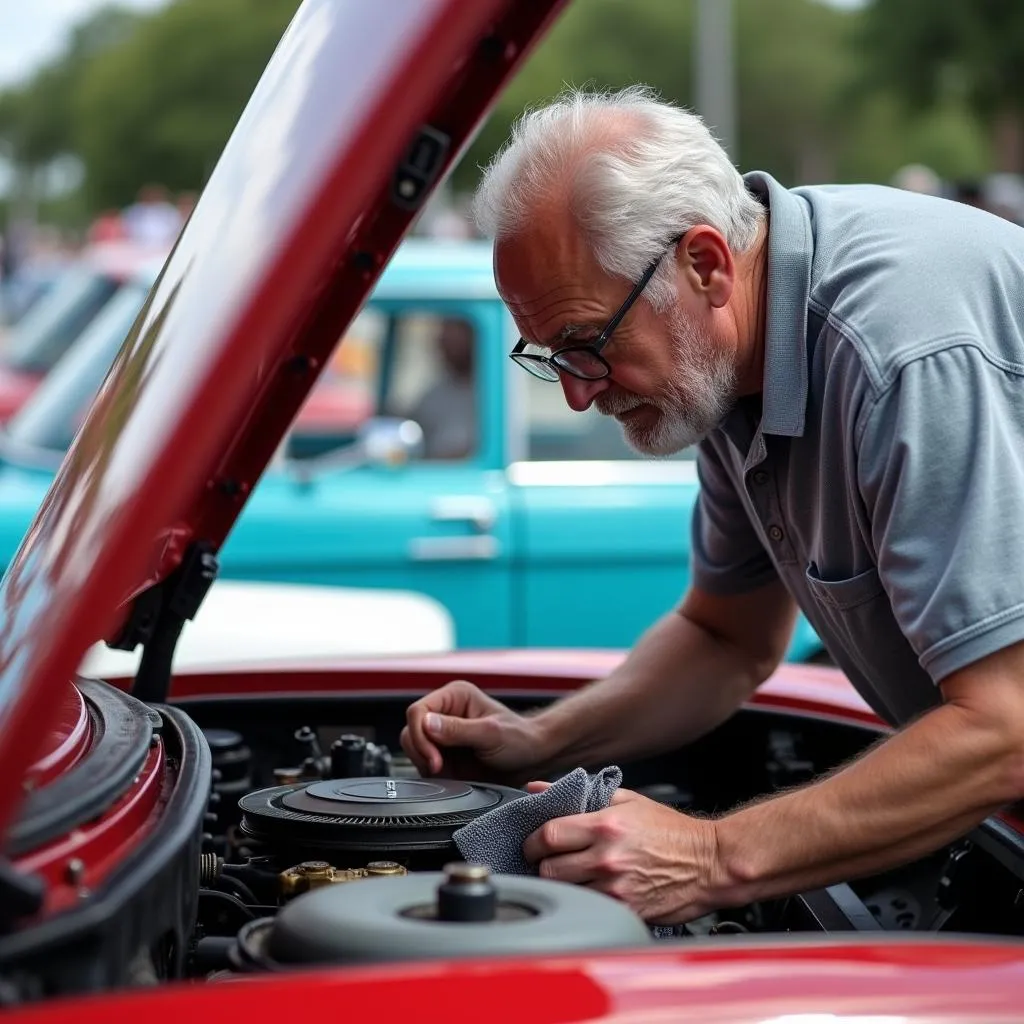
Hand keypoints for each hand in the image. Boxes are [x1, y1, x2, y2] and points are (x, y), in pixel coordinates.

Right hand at [400, 679, 544, 783]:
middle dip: (421, 752)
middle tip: (441, 768)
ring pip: (413, 747)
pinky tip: (450, 776)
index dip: (421, 736)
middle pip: (411, 730)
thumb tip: (426, 723)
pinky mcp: (444, 754)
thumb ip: (458, 729)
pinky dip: (430, 772)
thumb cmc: (520, 739)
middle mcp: (445, 712)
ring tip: (448, 771)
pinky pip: (422, 762)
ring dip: (425, 763)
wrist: (532, 759)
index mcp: (455, 696)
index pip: (417, 711)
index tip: (436, 760)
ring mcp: (443, 734)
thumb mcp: (491, 734)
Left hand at [522, 783, 720, 923]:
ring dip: (563, 886)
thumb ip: (581, 793)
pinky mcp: (626, 912)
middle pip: (549, 868)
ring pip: (566, 892)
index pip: (548, 835)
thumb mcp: (628, 800)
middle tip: (547, 861)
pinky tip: (591, 892)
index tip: (532, 844)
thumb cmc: (672, 832)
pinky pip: (589, 910)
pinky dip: (584, 902)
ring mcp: (616, 889)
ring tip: (571, 876)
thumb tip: (538, 789)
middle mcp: (608, 858)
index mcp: (606, 826)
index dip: (532, 841)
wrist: (710, 864)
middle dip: (542, 865)